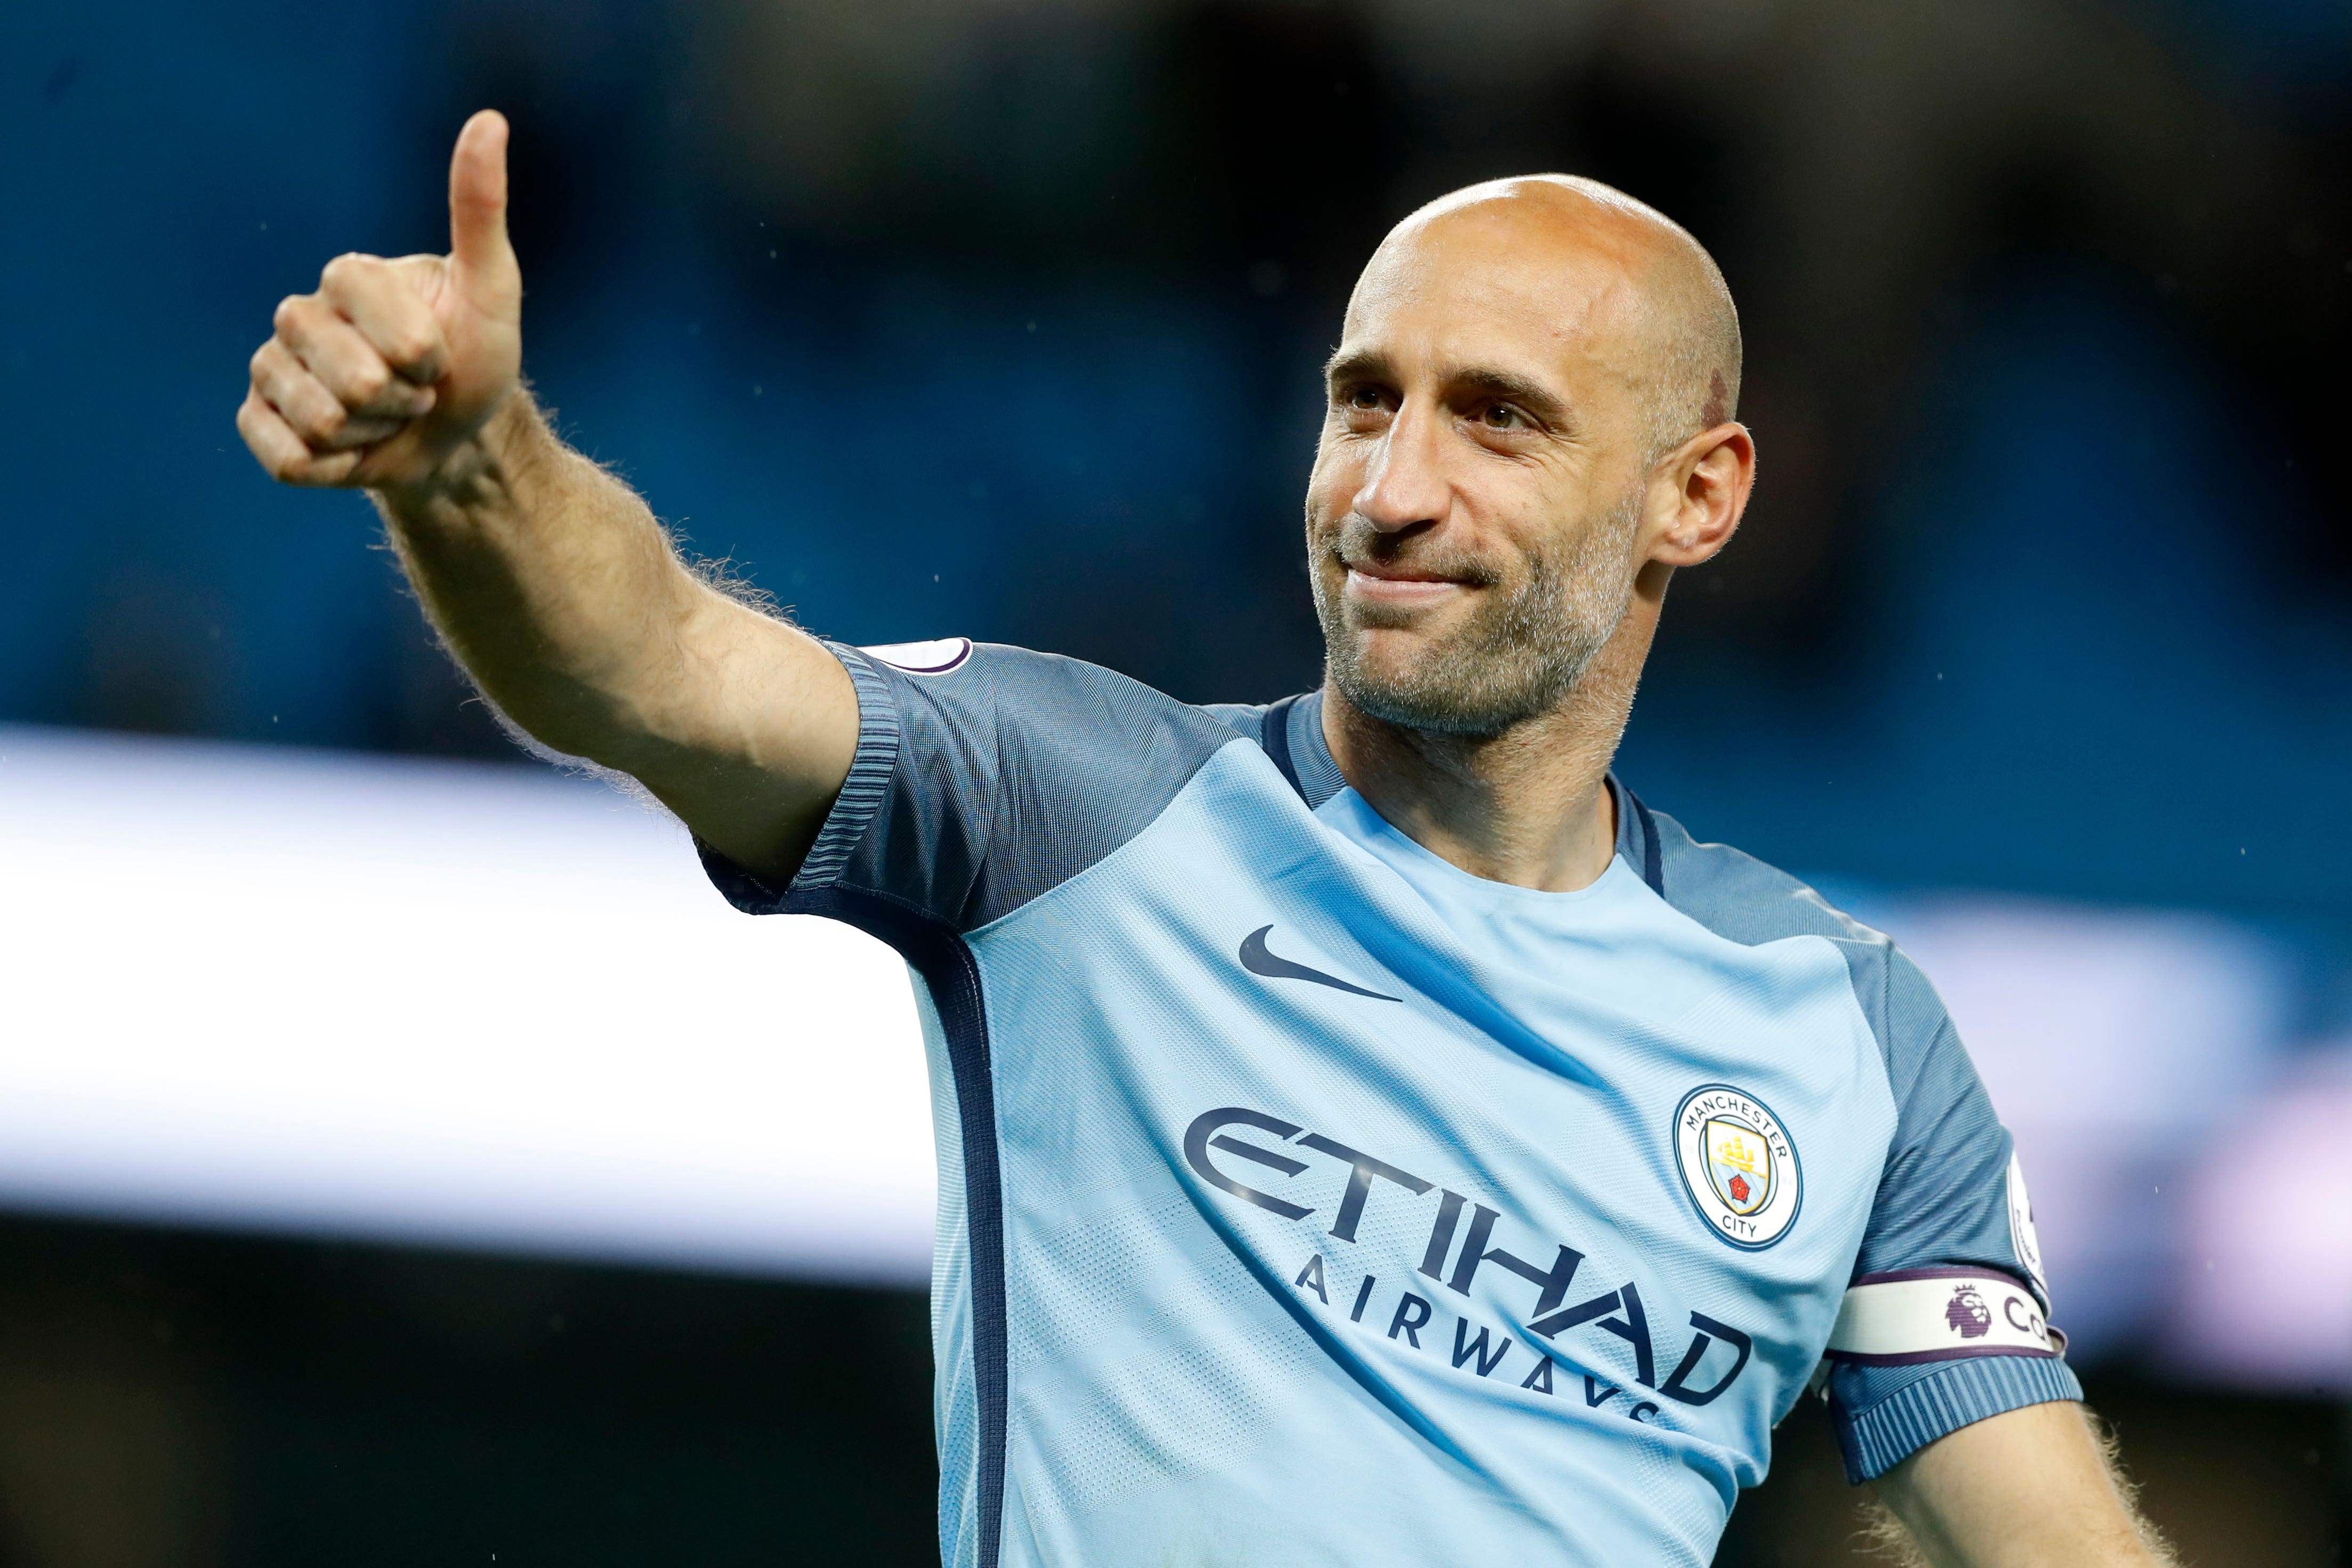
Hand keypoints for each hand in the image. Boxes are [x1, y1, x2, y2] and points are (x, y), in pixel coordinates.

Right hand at [238, 110, 522, 491]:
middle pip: (355, 387)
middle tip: (414, 392)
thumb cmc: (474, 358)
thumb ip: (480, 210)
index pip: (394, 340)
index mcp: (348, 276)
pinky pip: (287, 459)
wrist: (454, 434)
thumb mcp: (492, 290)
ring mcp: (271, 367)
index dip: (428, 362)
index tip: (439, 356)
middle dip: (403, 404)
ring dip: (372, 436)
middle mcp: (299, 314)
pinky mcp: (257, 421)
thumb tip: (489, 119)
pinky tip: (349, 448)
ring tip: (384, 417)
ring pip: (322, 424)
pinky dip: (334, 468)